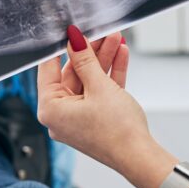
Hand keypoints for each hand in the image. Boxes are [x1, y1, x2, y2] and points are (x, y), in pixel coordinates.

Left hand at [36, 27, 153, 173]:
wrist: (140, 156)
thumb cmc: (117, 131)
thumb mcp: (99, 87)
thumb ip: (85, 60)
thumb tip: (74, 40)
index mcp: (50, 110)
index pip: (48, 70)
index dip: (60, 48)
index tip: (69, 31)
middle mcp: (61, 115)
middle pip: (72, 74)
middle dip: (90, 52)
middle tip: (101, 33)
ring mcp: (79, 117)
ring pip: (89, 80)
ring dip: (103, 60)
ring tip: (115, 39)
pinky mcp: (96, 118)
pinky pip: (99, 91)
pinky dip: (109, 75)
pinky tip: (120, 56)